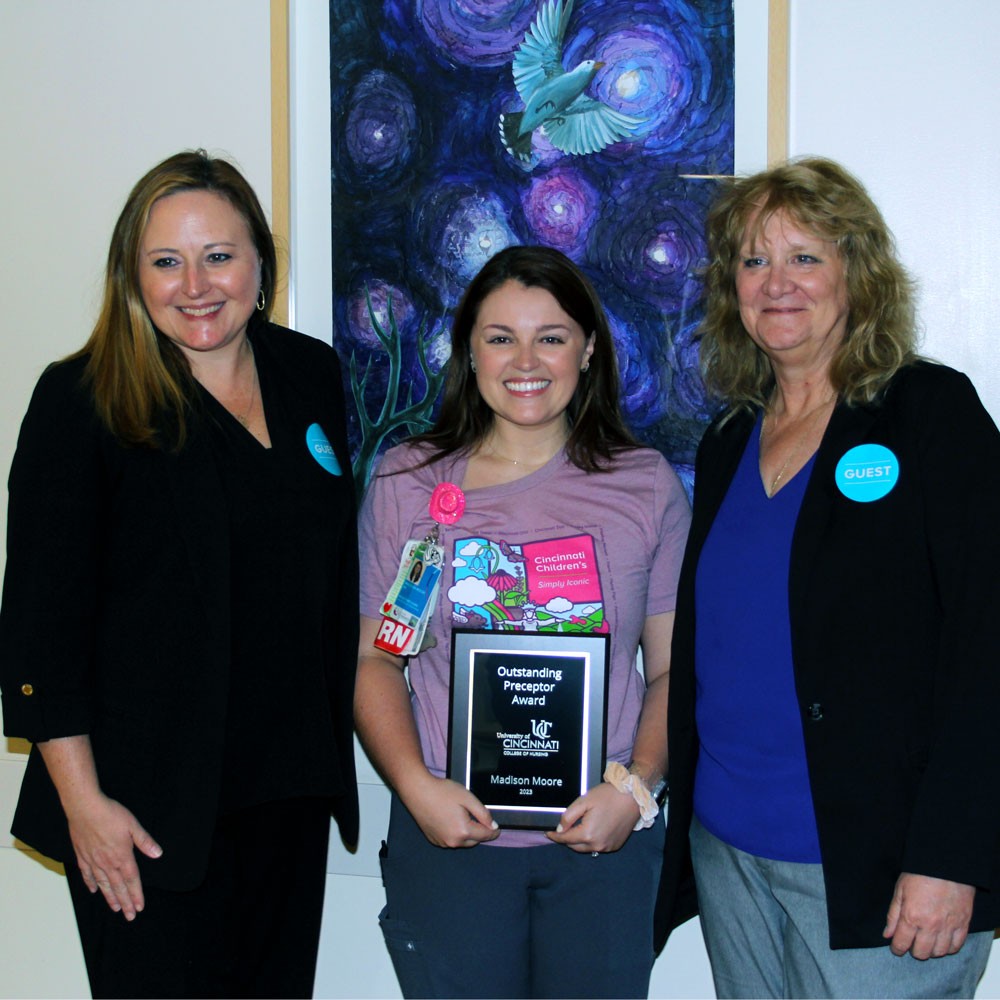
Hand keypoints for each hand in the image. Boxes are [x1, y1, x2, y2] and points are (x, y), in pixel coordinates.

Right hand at [66, 793, 162, 919]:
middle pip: (118, 886)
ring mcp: (93, 861)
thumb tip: (158, 854)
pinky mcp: (82, 856)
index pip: (132, 879)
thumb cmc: (111, 815)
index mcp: (122, 856)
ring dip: (110, 897)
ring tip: (115, 908)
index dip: (136, 894)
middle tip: (130, 916)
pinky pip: (87, 874)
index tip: (140, 907)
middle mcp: (107, 862)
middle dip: (125, 902)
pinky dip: (91, 883)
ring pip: (103, 884)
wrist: (85, 808)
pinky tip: (94, 890)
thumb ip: (145, 841)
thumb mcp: (133, 826)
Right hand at [402, 774, 499, 848]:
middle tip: (480, 819)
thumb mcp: (467, 798)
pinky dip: (455, 834)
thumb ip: (483, 813)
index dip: (493, 832)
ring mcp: (442, 842)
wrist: (418, 792)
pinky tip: (451, 820)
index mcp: (463, 831)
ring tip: (464, 818)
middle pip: (474, 841)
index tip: (497, 829)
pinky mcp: (434, 840)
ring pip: (462, 842)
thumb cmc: (443, 792)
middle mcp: (453, 841)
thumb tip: (493, 826)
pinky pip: (450, 840)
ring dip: (467, 834)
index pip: (485, 835)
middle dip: (480, 832)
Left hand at [546, 782, 640, 853]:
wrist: (633, 797)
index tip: (547, 832)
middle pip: (574, 846)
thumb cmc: (608, 796)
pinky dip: (592, 841)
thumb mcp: (584, 801)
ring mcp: (607, 847)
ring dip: (579, 841)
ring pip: (586, 848)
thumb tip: (559, 829)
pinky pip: (598, 847)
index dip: (554, 836)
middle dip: (566, 839)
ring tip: (576, 828)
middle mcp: (597, 845)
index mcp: (588, 834)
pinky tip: (592, 830)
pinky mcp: (615, 846)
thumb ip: (569, 816)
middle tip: (562, 828)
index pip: (565, 839)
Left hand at [883, 872, 974, 958]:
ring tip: (927, 942)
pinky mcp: (963, 924)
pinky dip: (949, 948)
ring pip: (939, 952)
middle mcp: (930, 926)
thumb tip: (887, 934)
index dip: (897, 949)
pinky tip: (943, 941)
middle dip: (914, 951)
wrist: (946, 865)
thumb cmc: (920, 874)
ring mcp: (948, 927)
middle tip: (912, 943)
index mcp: (911, 916)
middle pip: (922, 953)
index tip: (896, 948)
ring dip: (931, 951)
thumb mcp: (900, 891)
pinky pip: (956, 946)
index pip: (902, 943)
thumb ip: (893, 915)